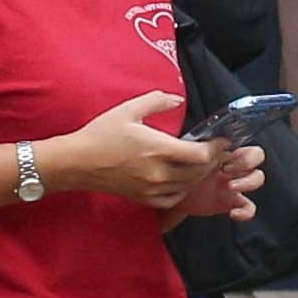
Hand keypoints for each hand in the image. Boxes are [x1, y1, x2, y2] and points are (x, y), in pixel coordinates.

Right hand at [51, 91, 239, 210]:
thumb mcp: (129, 109)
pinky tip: (181, 179)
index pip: (200, 155)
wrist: (77, 162)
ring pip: (188, 186)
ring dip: (199, 175)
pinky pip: (174, 199)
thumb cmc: (101, 134)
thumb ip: (157, 101)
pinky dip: (183, 189)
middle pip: (199, 173)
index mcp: (157, 148)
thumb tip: (178, 99)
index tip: (220, 141)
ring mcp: (151, 188)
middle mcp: (158, 172)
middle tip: (215, 151)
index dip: (215, 149)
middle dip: (212, 162)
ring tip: (200, 163)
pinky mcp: (143, 198)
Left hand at [167, 143, 270, 227]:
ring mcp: (233, 184)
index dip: (243, 151)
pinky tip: (234, 213)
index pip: (244, 143)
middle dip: (247, 162)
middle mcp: (231, 166)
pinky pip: (248, 207)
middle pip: (256, 157)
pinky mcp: (229, 202)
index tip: (228, 156)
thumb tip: (206, 140)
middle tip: (227, 169)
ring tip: (230, 186)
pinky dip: (246, 212)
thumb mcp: (185, 155)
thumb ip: (196, 148)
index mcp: (223, 152)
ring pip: (256, 179)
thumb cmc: (177, 169)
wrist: (171, 192)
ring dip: (248, 182)